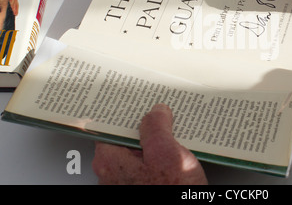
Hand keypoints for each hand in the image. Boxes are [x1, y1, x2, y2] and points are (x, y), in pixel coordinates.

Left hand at [92, 104, 207, 184]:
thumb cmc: (171, 194)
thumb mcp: (168, 154)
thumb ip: (157, 128)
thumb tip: (156, 112)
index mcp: (111, 159)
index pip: (111, 124)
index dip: (126, 110)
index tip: (136, 98)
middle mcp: (114, 172)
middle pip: (127, 137)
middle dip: (146, 125)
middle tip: (164, 115)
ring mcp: (127, 183)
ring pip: (140, 151)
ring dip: (157, 141)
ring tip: (176, 133)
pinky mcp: (143, 187)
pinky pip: (149, 164)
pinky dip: (161, 156)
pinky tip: (177, 152)